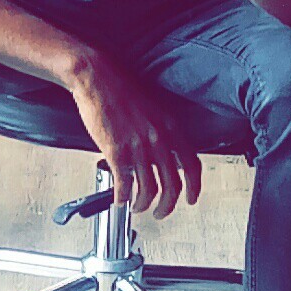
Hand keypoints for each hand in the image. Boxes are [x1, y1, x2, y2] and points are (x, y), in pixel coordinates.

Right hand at [68, 52, 200, 219]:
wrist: (96, 78)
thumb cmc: (120, 90)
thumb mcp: (153, 109)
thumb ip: (161, 132)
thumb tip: (164, 156)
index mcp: (170, 127)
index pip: (192, 165)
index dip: (194, 187)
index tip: (192, 198)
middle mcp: (158, 139)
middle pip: (172, 185)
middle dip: (168, 205)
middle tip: (161, 212)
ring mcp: (138, 146)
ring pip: (149, 189)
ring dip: (143, 204)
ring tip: (138, 206)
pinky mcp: (116, 151)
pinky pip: (124, 184)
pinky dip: (123, 197)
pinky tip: (120, 199)